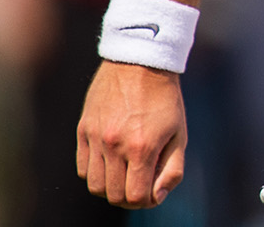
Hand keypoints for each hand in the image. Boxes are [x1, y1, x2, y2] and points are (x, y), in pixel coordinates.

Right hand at [77, 60, 186, 207]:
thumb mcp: (180, 133)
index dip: (145, 202)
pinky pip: (82, 167)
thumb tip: (158, 196)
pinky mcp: (83, 129)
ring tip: (124, 174)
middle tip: (139, 186)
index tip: (152, 193)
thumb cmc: (165, 98)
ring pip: (94, 184)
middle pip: (113, 195)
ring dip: (110, 187)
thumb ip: (173, 168)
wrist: (140, 61)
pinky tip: (110, 161)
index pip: (135, 197)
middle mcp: (115, 145)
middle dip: (129, 198)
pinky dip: (95, 171)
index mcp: (142, 148)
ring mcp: (96, 138)